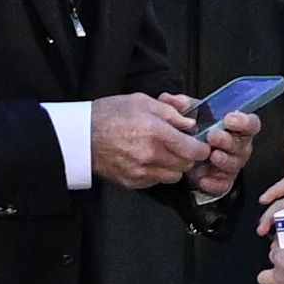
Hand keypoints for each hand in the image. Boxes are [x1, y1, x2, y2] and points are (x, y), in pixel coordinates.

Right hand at [82, 91, 234, 192]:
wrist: (82, 135)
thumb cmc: (110, 114)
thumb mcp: (142, 101)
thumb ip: (171, 111)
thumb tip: (190, 123)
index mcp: (156, 132)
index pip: (193, 150)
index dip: (202, 148)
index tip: (201, 144)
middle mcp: (151, 155)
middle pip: (186, 165)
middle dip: (188, 156)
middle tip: (182, 146)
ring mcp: (141, 172)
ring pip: (173, 176)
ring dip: (175, 166)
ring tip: (165, 153)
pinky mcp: (132, 182)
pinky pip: (156, 182)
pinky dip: (159, 173)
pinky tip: (149, 160)